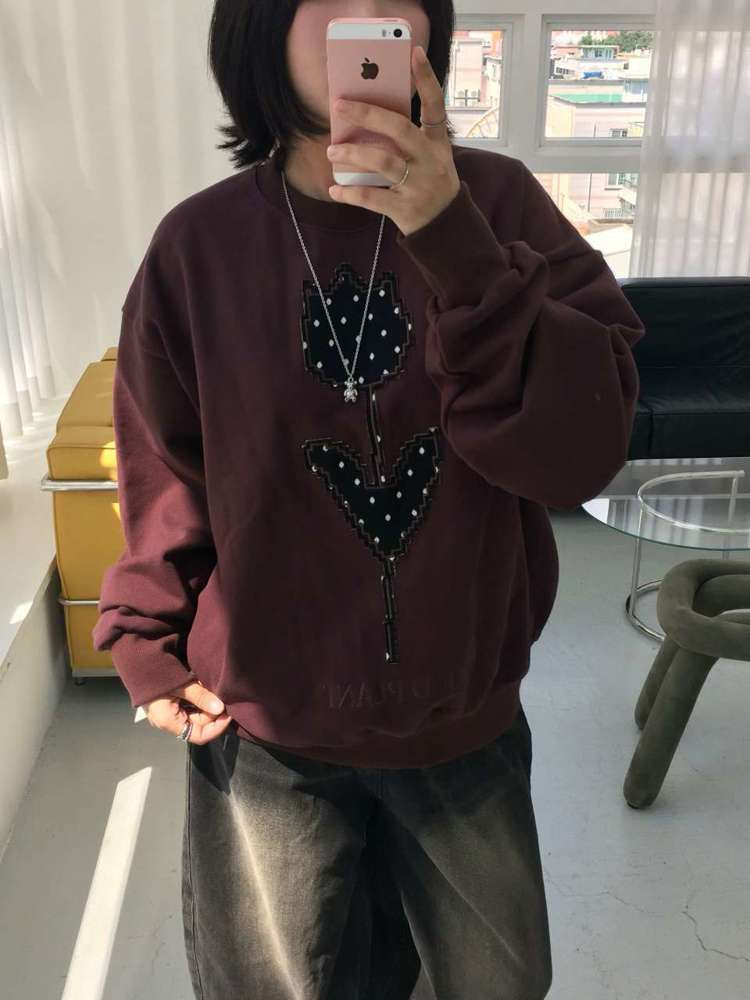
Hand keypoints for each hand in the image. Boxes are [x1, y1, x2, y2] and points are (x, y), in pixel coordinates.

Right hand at [144, 679, 231, 743]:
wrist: (136, 661)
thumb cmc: (156, 674)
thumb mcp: (181, 685)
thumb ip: (201, 697)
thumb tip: (220, 708)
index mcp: (168, 722)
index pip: (198, 736)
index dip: (216, 727)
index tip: (228, 714)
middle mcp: (169, 721)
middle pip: (199, 724)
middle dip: (213, 712)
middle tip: (224, 697)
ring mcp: (169, 713)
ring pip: (196, 714)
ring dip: (207, 704)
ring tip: (214, 690)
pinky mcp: (170, 704)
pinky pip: (190, 706)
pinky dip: (200, 698)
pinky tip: (205, 687)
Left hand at [327, 44, 460, 236]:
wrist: (446, 227)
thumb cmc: (431, 183)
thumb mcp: (431, 157)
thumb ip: (408, 138)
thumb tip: (366, 119)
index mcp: (437, 143)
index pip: (435, 105)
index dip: (426, 79)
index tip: (413, 52)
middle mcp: (430, 160)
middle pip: (399, 129)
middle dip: (368, 114)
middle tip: (340, 105)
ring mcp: (418, 185)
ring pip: (383, 162)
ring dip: (353, 153)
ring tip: (332, 149)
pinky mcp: (404, 209)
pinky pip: (372, 198)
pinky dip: (350, 194)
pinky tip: (335, 190)